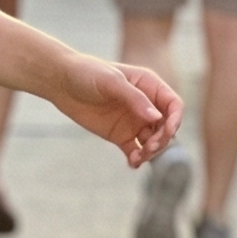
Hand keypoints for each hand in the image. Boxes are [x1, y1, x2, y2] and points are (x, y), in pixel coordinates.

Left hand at [52, 55, 181, 168]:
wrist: (61, 82)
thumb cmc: (87, 73)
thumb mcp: (111, 81)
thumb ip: (135, 98)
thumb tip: (156, 118)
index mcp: (149, 86)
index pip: (173, 105)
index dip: (175, 119)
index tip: (167, 131)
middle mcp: (146, 105)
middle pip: (166, 127)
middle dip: (162, 139)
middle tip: (149, 147)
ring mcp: (134, 122)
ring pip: (153, 142)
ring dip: (151, 152)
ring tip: (138, 157)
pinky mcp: (120, 135)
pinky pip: (135, 151)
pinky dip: (137, 159)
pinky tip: (132, 163)